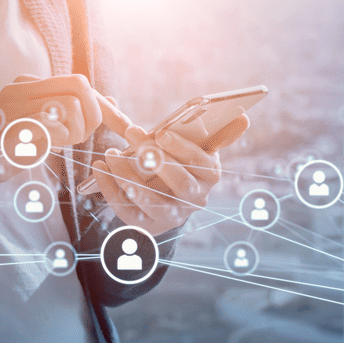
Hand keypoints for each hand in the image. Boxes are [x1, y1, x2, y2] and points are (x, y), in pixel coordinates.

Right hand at [0, 74, 101, 195]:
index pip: (78, 82)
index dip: (99, 105)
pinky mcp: (12, 127)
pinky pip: (51, 123)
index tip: (107, 126)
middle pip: (79, 85)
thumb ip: (70, 111)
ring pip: (69, 104)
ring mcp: (15, 106)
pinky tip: (48, 145)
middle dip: (92, 114)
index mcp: (28, 84)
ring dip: (76, 130)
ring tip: (60, 142)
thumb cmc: (8, 145)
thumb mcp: (41, 124)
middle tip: (79, 135)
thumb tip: (109, 101)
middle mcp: (22, 88)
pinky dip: (60, 136)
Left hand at [92, 114, 249, 235]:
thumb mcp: (197, 146)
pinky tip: (100, 167)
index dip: (183, 149)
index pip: (202, 164)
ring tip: (111, 153)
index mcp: (210, 176)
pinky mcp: (146, 226)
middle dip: (157, 160)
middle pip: (180, 185)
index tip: (161, 132)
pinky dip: (111, 189)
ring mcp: (170, 216)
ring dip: (130, 176)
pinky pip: (127, 211)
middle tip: (135, 136)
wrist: (164, 198)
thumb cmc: (180, 162)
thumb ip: (217, 130)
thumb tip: (243, 116)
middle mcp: (194, 200)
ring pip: (152, 202)